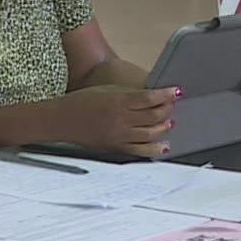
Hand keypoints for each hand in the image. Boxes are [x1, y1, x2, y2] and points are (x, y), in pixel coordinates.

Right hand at [56, 85, 175, 156]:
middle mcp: (120, 119)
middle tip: (173, 104)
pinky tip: (164, 145)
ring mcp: (119, 136)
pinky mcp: (116, 147)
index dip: (165, 95)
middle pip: (153, 116)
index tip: (176, 91)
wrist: (64, 119)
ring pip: (150, 134)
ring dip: (164, 126)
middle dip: (167, 109)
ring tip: (170, 121)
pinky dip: (155, 149)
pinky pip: (140, 150)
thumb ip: (129, 95)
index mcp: (118, 101)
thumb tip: (152, 97)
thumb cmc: (83, 101)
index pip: (149, 98)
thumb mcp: (108, 90)